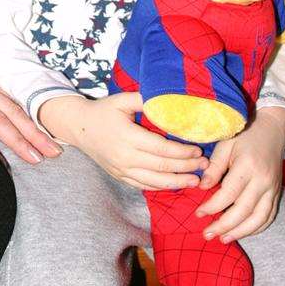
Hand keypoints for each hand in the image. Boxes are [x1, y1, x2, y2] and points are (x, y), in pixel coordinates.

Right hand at [39, 93, 206, 188]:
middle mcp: (124, 157)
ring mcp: (121, 170)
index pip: (161, 148)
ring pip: (154, 181)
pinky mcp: (120, 177)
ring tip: (196, 181)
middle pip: (161, 166)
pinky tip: (175, 184)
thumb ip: (144, 99)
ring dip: (177, 182)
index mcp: (127, 136)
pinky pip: (143, 185)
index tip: (198, 150)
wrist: (78, 127)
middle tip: (205, 166)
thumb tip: (170, 99)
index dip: (182, 152)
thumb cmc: (103, 111)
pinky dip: (161, 186)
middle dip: (186, 168)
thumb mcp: (121, 100)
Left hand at [196, 107, 284, 241]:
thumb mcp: (225, 144)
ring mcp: (272, 189)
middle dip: (224, 226)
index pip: (229, 194)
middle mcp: (263, 180)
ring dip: (240, 232)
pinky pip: (269, 216)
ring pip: (259, 218)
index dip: (212, 207)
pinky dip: (256, 228)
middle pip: (244, 210)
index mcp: (247, 166)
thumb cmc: (244, 135)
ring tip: (223, 239)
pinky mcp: (277, 193)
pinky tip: (241, 233)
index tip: (198, 214)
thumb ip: (214, 167)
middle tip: (206, 234)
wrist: (273, 131)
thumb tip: (202, 188)